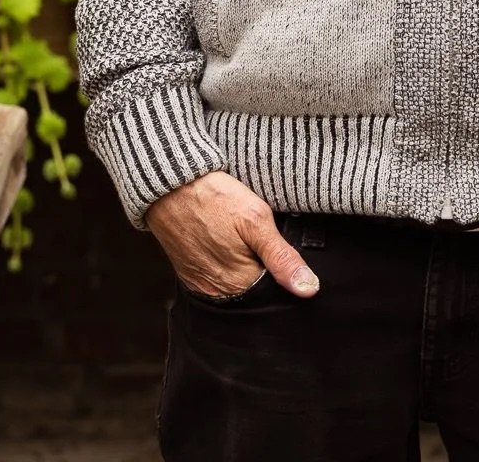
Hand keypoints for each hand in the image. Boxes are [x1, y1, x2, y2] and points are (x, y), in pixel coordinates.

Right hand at [146, 171, 319, 298]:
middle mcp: (218, 293)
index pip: (274, 292)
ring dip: (244, 266)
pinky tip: (226, 242)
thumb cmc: (214, 198)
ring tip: (241, 238)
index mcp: (238, 284)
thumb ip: (283, 257)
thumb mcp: (256, 219)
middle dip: (263, 270)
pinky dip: (226, 264)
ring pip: (236, 284)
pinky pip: (216, 277)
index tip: (281, 250)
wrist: (169, 184)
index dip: (283, 271)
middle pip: (254, 291)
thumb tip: (309, 290)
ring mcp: (201, 284)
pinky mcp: (189, 274)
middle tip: (259, 239)